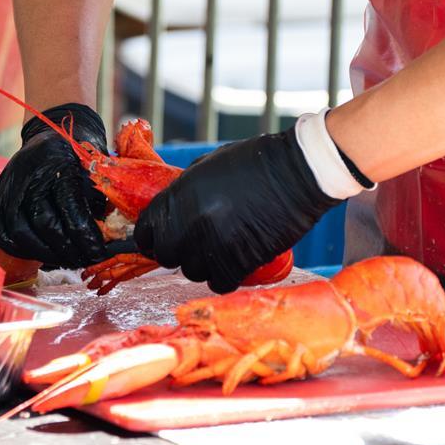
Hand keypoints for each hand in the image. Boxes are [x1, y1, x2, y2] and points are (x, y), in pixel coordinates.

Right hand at [0, 103, 109, 268]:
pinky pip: (1, 233)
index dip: (86, 237)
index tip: (98, 253)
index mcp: (57, 162)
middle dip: (67, 249)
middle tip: (83, 260)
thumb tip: (102, 243)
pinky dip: (20, 250)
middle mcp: (28, 173)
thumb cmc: (79, 157)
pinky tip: (39, 254)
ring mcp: (8, 186)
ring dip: (44, 254)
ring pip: (20, 232)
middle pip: (44, 223)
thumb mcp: (94, 174)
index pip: (70, 208)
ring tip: (64, 260)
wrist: (53, 134)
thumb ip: (96, 206)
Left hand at [134, 119, 351, 293]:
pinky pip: (219, 282)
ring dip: (203, 266)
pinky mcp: (238, 259)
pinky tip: (232, 268)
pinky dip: (224, 279)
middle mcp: (190, 220)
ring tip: (219, 254)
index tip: (159, 243)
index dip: (152, 239)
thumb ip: (185, 189)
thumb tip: (172, 211)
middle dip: (178, 253)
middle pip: (168, 255)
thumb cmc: (257, 162)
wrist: (298, 172)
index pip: (147, 230)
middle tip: (195, 247)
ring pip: (192, 272)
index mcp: (179, 194)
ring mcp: (213, 242)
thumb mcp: (209, 166)